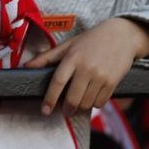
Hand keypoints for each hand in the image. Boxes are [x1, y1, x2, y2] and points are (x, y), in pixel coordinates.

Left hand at [26, 16, 148, 116]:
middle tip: (64, 112)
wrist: (121, 36)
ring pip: (87, 103)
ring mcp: (101, 76)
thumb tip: (27, 66)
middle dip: (67, 109)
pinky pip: (101, 102)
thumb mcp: (67, 45)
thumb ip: (47, 57)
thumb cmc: (90, 40)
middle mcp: (86, 68)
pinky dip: (94, 104)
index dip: (49, 98)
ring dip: (81, 108)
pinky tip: (91, 98)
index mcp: (72, 58)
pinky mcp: (113, 82)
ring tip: (78, 105)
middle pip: (73, 98)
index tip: (44, 110)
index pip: (57, 82)